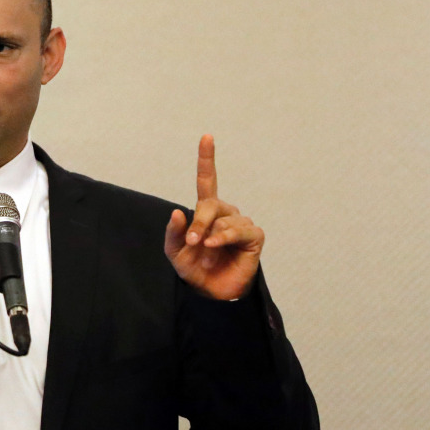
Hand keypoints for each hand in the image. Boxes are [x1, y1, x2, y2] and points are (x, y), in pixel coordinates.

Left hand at [164, 135, 263, 300]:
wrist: (211, 291)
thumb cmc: (194, 268)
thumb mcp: (176, 251)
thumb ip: (175, 232)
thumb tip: (177, 211)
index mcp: (206, 212)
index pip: (207, 181)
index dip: (207, 159)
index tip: (207, 137)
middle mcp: (225, 213)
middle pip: (210, 204)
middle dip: (199, 222)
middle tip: (192, 242)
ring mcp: (240, 223)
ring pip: (224, 219)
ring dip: (210, 239)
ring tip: (205, 255)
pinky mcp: (254, 237)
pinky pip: (240, 229)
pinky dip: (225, 237)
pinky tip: (215, 246)